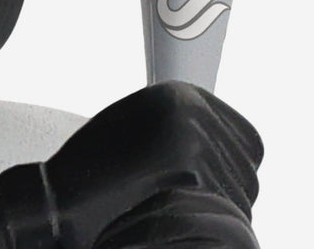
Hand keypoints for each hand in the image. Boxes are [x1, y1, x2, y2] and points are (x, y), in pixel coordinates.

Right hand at [0, 81, 261, 248]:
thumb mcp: (144, 128)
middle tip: (186, 203)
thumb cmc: (99, 168)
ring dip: (215, 210)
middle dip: (225, 193)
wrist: (65, 192)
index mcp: (183, 93)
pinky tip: (171, 212)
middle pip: (247, 171)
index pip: (249, 141)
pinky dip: (205, 221)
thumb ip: (184, 129)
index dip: (235, 170)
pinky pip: (224, 209)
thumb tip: (224, 151)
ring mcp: (192, 133)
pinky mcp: (188, 163)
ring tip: (173, 206)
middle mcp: (191, 105)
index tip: (214, 186)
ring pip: (239, 195)